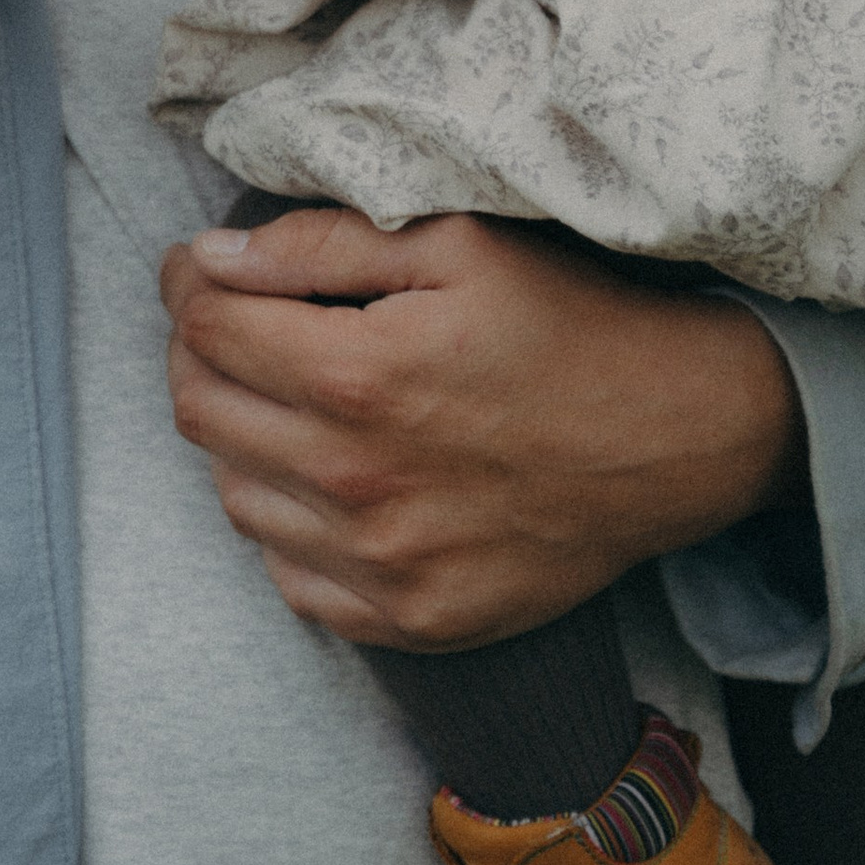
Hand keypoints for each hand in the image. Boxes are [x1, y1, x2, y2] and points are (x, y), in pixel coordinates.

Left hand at [158, 206, 805, 647]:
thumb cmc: (568, 324)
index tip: (199, 268)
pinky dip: (288, 523)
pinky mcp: (409, 620)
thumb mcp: (457, 244)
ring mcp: (382, 565)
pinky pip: (290, 575)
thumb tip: (209, 261)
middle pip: (200, 411)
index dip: (189, 284)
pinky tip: (331, 477)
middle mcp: (358, 482)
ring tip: (288, 397)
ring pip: (233, 496)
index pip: (205, 328)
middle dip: (199, 353)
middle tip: (234, 323)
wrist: (675, 438)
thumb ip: (320, 244)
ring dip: (240, 438)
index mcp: (361, 378)